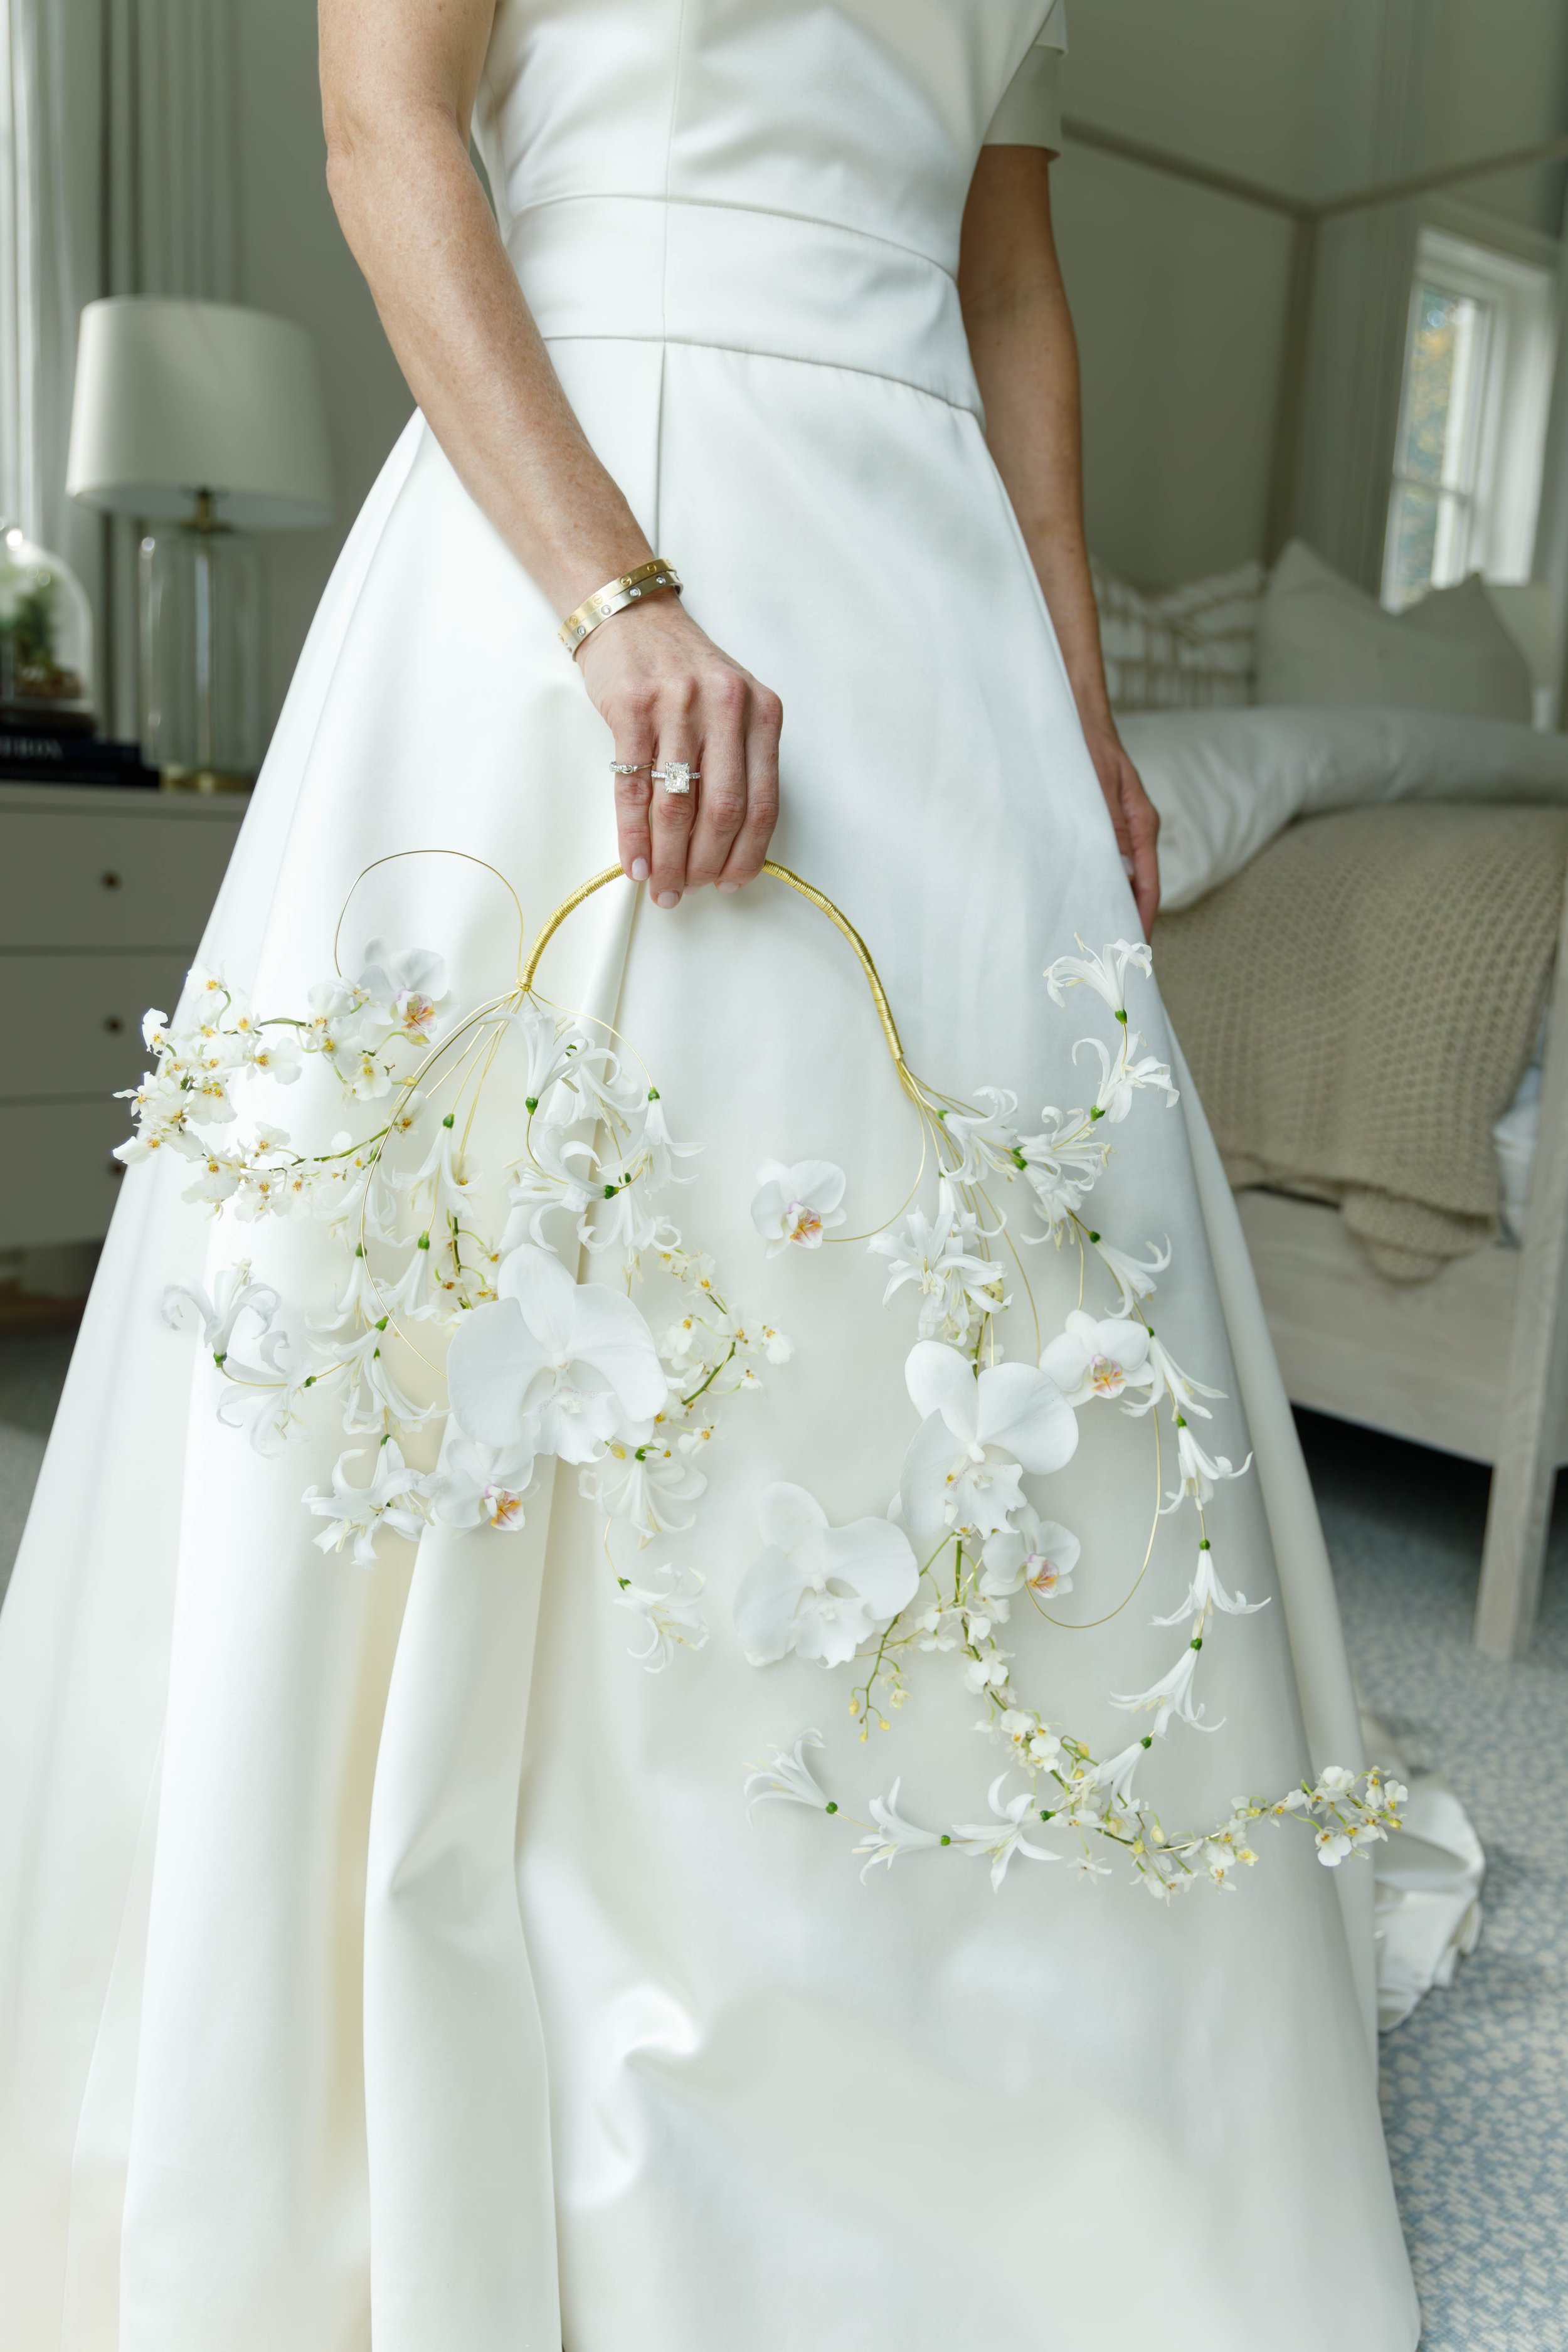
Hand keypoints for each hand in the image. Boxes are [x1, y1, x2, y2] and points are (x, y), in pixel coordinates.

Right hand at [576, 594, 782, 907]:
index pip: (763, 802)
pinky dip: (633, 836)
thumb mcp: (732, 704)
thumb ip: (739, 761)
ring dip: (668, 859)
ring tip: (660, 887)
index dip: (748, 853)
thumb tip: (727, 844)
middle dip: (705, 865)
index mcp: (761, 712)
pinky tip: (634, 862)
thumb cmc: (683, 671)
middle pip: (722, 810)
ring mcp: (678, 706)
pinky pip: (634, 789)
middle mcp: (726, 707)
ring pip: (678, 805)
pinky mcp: (632, 708)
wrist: (633, 615)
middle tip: (688, 893)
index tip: (732, 884)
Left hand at [1081, 718, 1159, 936]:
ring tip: (1096, 940)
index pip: (1147, 886)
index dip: (1142, 920)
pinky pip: (1105, 863)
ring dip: (1111, 906)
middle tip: (1112, 959)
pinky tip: (1083, 900)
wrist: (1073, 714)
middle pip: (1137, 888)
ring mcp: (1119, 829)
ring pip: (1120, 878)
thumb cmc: (1085, 745)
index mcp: (1140, 826)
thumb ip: (1109, 827)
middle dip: (1127, 921)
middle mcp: (1134, 831)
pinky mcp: (1103, 825)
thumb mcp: (1096, 786)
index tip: (1135, 950)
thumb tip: (1121, 873)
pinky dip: (1099, 885)